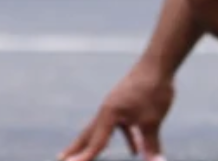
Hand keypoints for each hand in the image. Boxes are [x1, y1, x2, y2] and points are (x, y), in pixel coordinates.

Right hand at [59, 60, 173, 160]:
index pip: (96, 142)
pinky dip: (124, 139)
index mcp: (109, 114)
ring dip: (94, 144)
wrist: (157, 65)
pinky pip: (119, 126)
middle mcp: (107, 110)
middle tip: (60, 159)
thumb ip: (151, 145)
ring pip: (102, 130)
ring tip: (85, 156)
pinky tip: (135, 150)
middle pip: (88, 134)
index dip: (85, 157)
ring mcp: (114, 107)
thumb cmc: (152, 91)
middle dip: (76, 148)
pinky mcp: (124, 105)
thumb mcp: (152, 121)